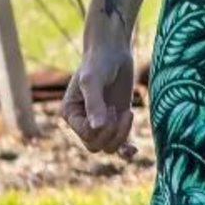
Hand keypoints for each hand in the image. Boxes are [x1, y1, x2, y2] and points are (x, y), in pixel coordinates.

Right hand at [63, 38, 137, 157]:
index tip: (110, 107)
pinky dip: (126, 150)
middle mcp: (82, 122)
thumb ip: (94, 104)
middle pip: (95, 146)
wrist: (113, 53)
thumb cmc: (98, 64)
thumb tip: (97, 128)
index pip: (85, 135)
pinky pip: (120, 145)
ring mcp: (101, 123)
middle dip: (111, 133)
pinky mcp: (118, 121)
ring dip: (121, 135)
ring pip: (109, 147)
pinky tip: (134, 151)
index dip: (101, 128)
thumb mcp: (92, 81)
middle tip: (120, 112)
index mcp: (70, 114)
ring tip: (128, 113)